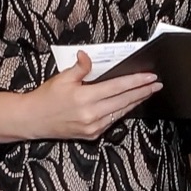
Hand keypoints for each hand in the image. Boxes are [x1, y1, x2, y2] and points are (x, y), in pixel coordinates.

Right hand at [0, 52, 160, 142]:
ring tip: (148, 92)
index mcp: (84, 98)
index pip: (118, 87)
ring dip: (136, 101)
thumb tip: (86, 55)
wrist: (32, 120)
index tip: (151, 77)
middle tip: (157, 84)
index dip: (136, 81)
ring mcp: (93, 127)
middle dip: (143, 92)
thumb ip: (80, 68)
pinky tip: (130, 104)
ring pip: (121, 112)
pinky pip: (112, 121)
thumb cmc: (46, 97)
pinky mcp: (92, 134)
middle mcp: (91, 114)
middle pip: (124, 101)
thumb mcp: (62, 78)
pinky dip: (123, 111)